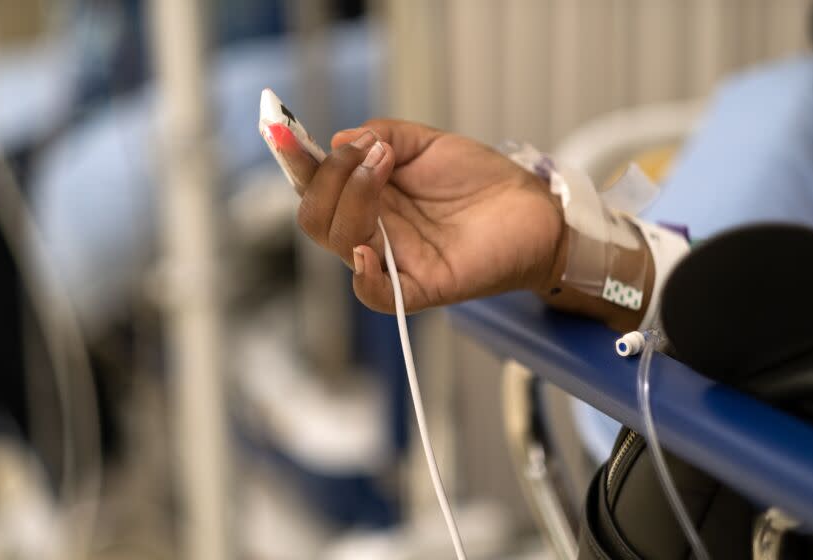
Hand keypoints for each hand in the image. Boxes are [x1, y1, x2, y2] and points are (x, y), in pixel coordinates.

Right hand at [296, 119, 562, 312]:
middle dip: (328, 178)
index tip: (280, 129)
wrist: (532, 207)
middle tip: (367, 150)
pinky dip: (365, 276)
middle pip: (317, 218)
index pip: (316, 187)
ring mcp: (396, 260)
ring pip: (342, 243)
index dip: (294, 161)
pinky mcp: (423, 286)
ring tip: (384, 163)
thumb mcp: (427, 142)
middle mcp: (373, 230)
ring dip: (352, 198)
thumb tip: (339, 141)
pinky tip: (369, 248)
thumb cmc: (480, 179)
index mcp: (367, 198)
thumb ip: (383, 134)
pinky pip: (379, 296)